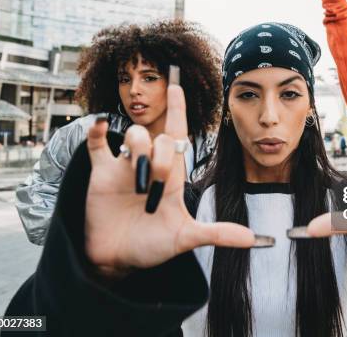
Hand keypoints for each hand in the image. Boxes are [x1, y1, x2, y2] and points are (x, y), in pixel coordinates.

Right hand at [84, 85, 256, 276]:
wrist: (116, 260)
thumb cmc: (151, 246)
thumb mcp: (185, 238)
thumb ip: (216, 234)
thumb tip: (250, 239)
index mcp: (171, 175)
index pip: (178, 133)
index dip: (178, 109)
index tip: (177, 85)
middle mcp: (149, 165)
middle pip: (161, 139)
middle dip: (162, 159)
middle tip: (154, 190)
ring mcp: (123, 167)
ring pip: (133, 136)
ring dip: (138, 153)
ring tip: (136, 186)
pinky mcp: (100, 174)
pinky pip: (95, 144)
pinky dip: (95, 131)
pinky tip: (99, 124)